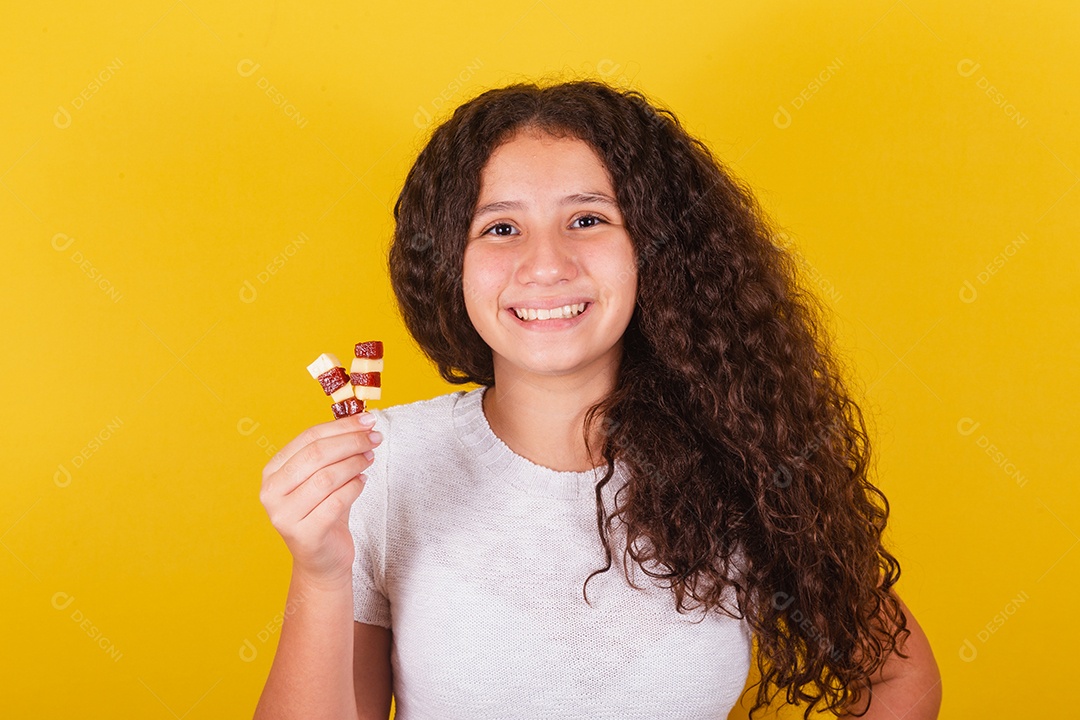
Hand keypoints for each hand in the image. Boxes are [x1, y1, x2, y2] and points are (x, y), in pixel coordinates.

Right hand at [259, 412, 382, 586]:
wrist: (322, 560)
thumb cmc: (324, 512)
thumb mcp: (324, 477)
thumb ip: (335, 450)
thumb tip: (362, 419)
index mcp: (273, 472)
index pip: (308, 438)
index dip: (341, 427)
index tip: (367, 420)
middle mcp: (271, 493)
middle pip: (316, 455)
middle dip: (350, 442)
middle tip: (375, 438)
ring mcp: (284, 516)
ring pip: (326, 478)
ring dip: (354, 463)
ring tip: (370, 458)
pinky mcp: (304, 535)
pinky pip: (336, 502)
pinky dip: (354, 488)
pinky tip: (363, 482)